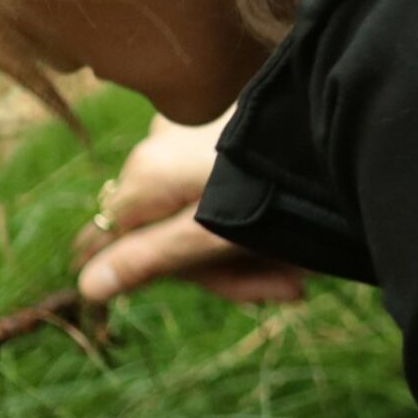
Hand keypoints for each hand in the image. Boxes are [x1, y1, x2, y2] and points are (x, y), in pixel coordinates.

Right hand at [72, 110, 306, 306]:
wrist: (333, 122)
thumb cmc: (269, 187)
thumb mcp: (210, 234)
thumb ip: (149, 259)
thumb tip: (84, 287)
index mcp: (144, 175)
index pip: (113, 239)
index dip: (146, 276)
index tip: (196, 295)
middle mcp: (157, 148)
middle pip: (169, 232)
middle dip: (228, 270)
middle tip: (289, 288)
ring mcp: (190, 135)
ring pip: (204, 216)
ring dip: (252, 251)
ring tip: (306, 269)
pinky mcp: (224, 130)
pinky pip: (226, 191)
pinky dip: (258, 221)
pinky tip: (298, 242)